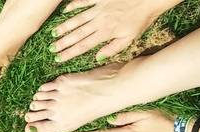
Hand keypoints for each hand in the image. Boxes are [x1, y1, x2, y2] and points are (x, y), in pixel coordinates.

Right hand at [52, 0, 176, 61]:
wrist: (148, 0)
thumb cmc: (141, 20)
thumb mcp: (130, 39)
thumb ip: (112, 49)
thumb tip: (97, 58)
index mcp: (106, 33)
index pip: (83, 46)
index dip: (69, 53)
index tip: (58, 59)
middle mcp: (99, 21)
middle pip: (77, 34)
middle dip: (62, 42)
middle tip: (51, 48)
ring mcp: (98, 9)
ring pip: (77, 19)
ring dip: (64, 27)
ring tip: (53, 33)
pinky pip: (83, 2)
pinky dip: (73, 6)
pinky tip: (65, 11)